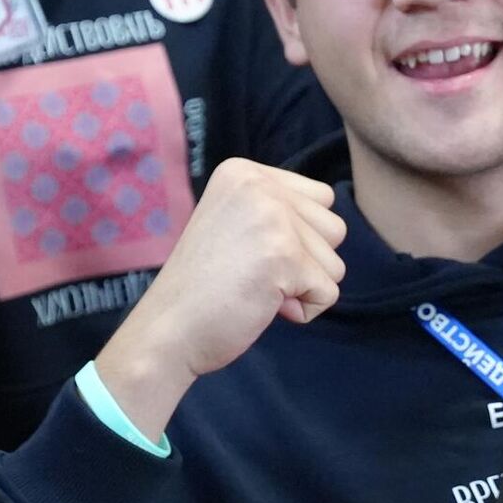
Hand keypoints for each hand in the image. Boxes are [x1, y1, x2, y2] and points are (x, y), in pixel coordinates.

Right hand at [93, 160, 345, 439]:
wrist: (167, 330)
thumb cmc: (204, 287)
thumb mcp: (236, 224)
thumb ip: (279, 212)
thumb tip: (335, 230)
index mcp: (243, 172)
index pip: (320, 199)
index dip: (297, 238)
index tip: (252, 254)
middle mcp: (258, 185)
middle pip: (334, 228)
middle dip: (305, 262)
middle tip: (253, 275)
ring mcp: (272, 218)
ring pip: (334, 262)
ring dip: (304, 287)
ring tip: (256, 288)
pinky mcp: (284, 256)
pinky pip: (328, 292)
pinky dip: (303, 311)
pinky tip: (262, 305)